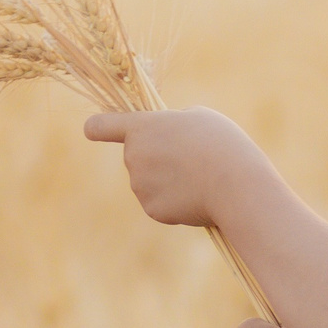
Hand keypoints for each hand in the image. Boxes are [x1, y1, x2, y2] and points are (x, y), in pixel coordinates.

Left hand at [83, 107, 267, 228]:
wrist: (235, 184)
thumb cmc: (221, 143)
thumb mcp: (198, 117)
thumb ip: (173, 124)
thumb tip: (169, 139)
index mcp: (141, 128)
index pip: (101, 126)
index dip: (97, 128)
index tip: (93, 130)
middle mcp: (133, 156)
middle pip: (138, 156)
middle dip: (158, 157)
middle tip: (191, 157)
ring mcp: (140, 186)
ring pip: (150, 182)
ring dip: (169, 180)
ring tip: (200, 177)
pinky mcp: (152, 210)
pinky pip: (161, 203)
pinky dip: (177, 202)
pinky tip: (198, 196)